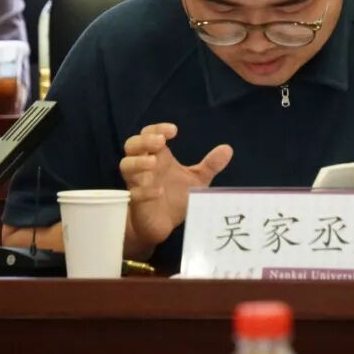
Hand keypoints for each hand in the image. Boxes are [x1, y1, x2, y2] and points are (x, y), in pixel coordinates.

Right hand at [119, 123, 232, 249]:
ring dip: (138, 163)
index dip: (157, 129)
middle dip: (144, 141)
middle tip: (160, 142)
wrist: (163, 224)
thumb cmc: (176, 197)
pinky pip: (134, 193)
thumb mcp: (197, 180)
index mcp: (158, 156)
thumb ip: (210, 165)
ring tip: (153, 164)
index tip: (174, 131)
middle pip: (132, 145)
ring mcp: (137, 183)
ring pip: (126, 166)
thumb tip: (228, 149)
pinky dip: (144, 190)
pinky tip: (159, 191)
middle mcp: (145, 167)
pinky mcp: (136, 203)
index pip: (150, 134)